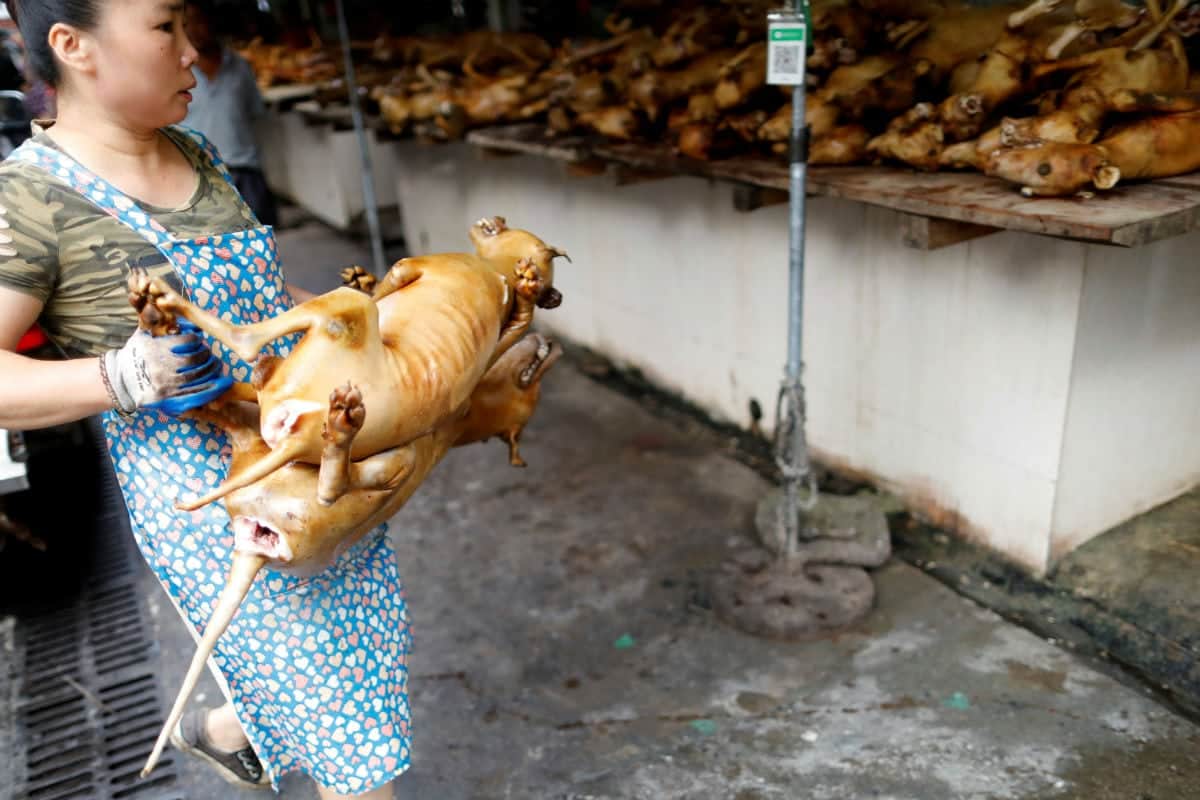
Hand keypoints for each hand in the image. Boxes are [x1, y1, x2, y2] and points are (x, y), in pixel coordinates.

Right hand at [102, 320, 232, 415]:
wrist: (120, 380)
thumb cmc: (135, 354)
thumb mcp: (144, 334)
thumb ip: (162, 322)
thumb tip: (188, 320)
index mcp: (158, 348)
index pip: (189, 341)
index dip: (198, 342)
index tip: (200, 343)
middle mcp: (163, 367)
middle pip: (197, 360)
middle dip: (208, 357)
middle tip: (213, 357)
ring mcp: (167, 385)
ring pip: (199, 377)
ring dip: (213, 371)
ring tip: (217, 368)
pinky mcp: (169, 400)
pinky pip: (197, 395)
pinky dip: (213, 390)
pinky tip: (222, 384)